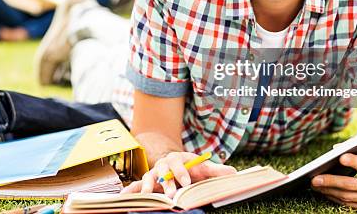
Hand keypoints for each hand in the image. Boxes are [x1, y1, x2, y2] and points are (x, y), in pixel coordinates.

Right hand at [121, 151, 236, 197]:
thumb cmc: (191, 167)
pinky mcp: (147, 183)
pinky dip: (129, 191)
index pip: (178, 164)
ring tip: (146, 195)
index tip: (187, 183)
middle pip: (162, 172)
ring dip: (146, 186)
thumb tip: (234, 173)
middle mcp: (163, 165)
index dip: (182, 173)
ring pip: (148, 178)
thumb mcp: (202, 167)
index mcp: (177, 159)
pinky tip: (122, 197)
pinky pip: (135, 186)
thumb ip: (216, 171)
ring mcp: (153, 174)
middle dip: (166, 183)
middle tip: (171, 194)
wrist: (174, 163)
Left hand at [311, 137, 356, 208]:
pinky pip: (349, 204)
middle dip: (332, 181)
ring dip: (329, 191)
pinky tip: (323, 191)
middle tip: (315, 178)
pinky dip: (334, 198)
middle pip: (352, 184)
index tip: (340, 158)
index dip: (354, 162)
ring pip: (348, 196)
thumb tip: (336, 148)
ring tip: (315, 184)